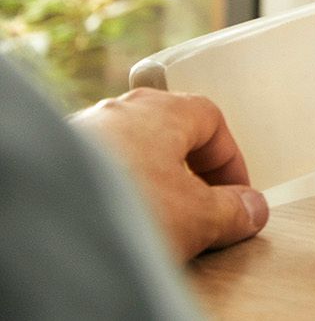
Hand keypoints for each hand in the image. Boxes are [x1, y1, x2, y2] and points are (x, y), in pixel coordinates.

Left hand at [69, 88, 267, 260]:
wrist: (43, 223)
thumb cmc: (118, 205)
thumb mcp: (197, 218)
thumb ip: (233, 212)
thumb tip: (250, 211)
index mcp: (162, 109)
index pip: (213, 121)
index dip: (231, 161)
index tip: (237, 194)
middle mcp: (118, 113)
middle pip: (169, 137)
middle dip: (188, 176)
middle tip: (200, 212)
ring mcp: (81, 136)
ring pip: (131, 157)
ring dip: (150, 189)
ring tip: (157, 226)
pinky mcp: (54, 165)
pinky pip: (98, 177)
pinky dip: (114, 199)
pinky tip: (118, 227)